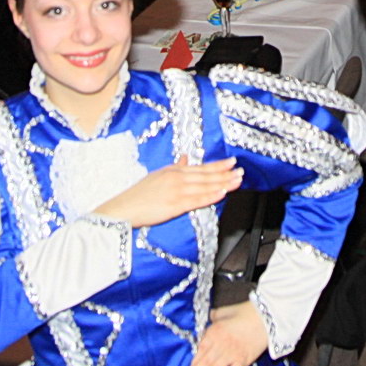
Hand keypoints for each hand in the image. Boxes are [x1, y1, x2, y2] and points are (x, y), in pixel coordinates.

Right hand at [94, 156, 241, 228]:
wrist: (124, 208)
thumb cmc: (139, 194)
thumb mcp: (157, 175)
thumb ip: (174, 167)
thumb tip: (186, 158)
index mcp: (173, 171)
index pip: (201, 167)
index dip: (218, 165)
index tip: (231, 162)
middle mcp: (177, 178)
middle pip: (206, 175)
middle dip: (225, 173)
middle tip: (241, 170)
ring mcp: (177, 191)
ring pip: (205, 186)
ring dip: (223, 183)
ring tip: (237, 181)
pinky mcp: (175, 205)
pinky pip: (197, 200)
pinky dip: (211, 195)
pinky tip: (222, 192)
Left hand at [189, 301, 269, 365]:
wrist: (266, 318)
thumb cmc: (246, 311)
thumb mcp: (225, 310)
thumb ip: (214, 316)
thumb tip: (209, 317)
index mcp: (214, 331)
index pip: (200, 350)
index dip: (194, 362)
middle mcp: (220, 344)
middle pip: (205, 362)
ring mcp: (231, 354)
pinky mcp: (243, 360)